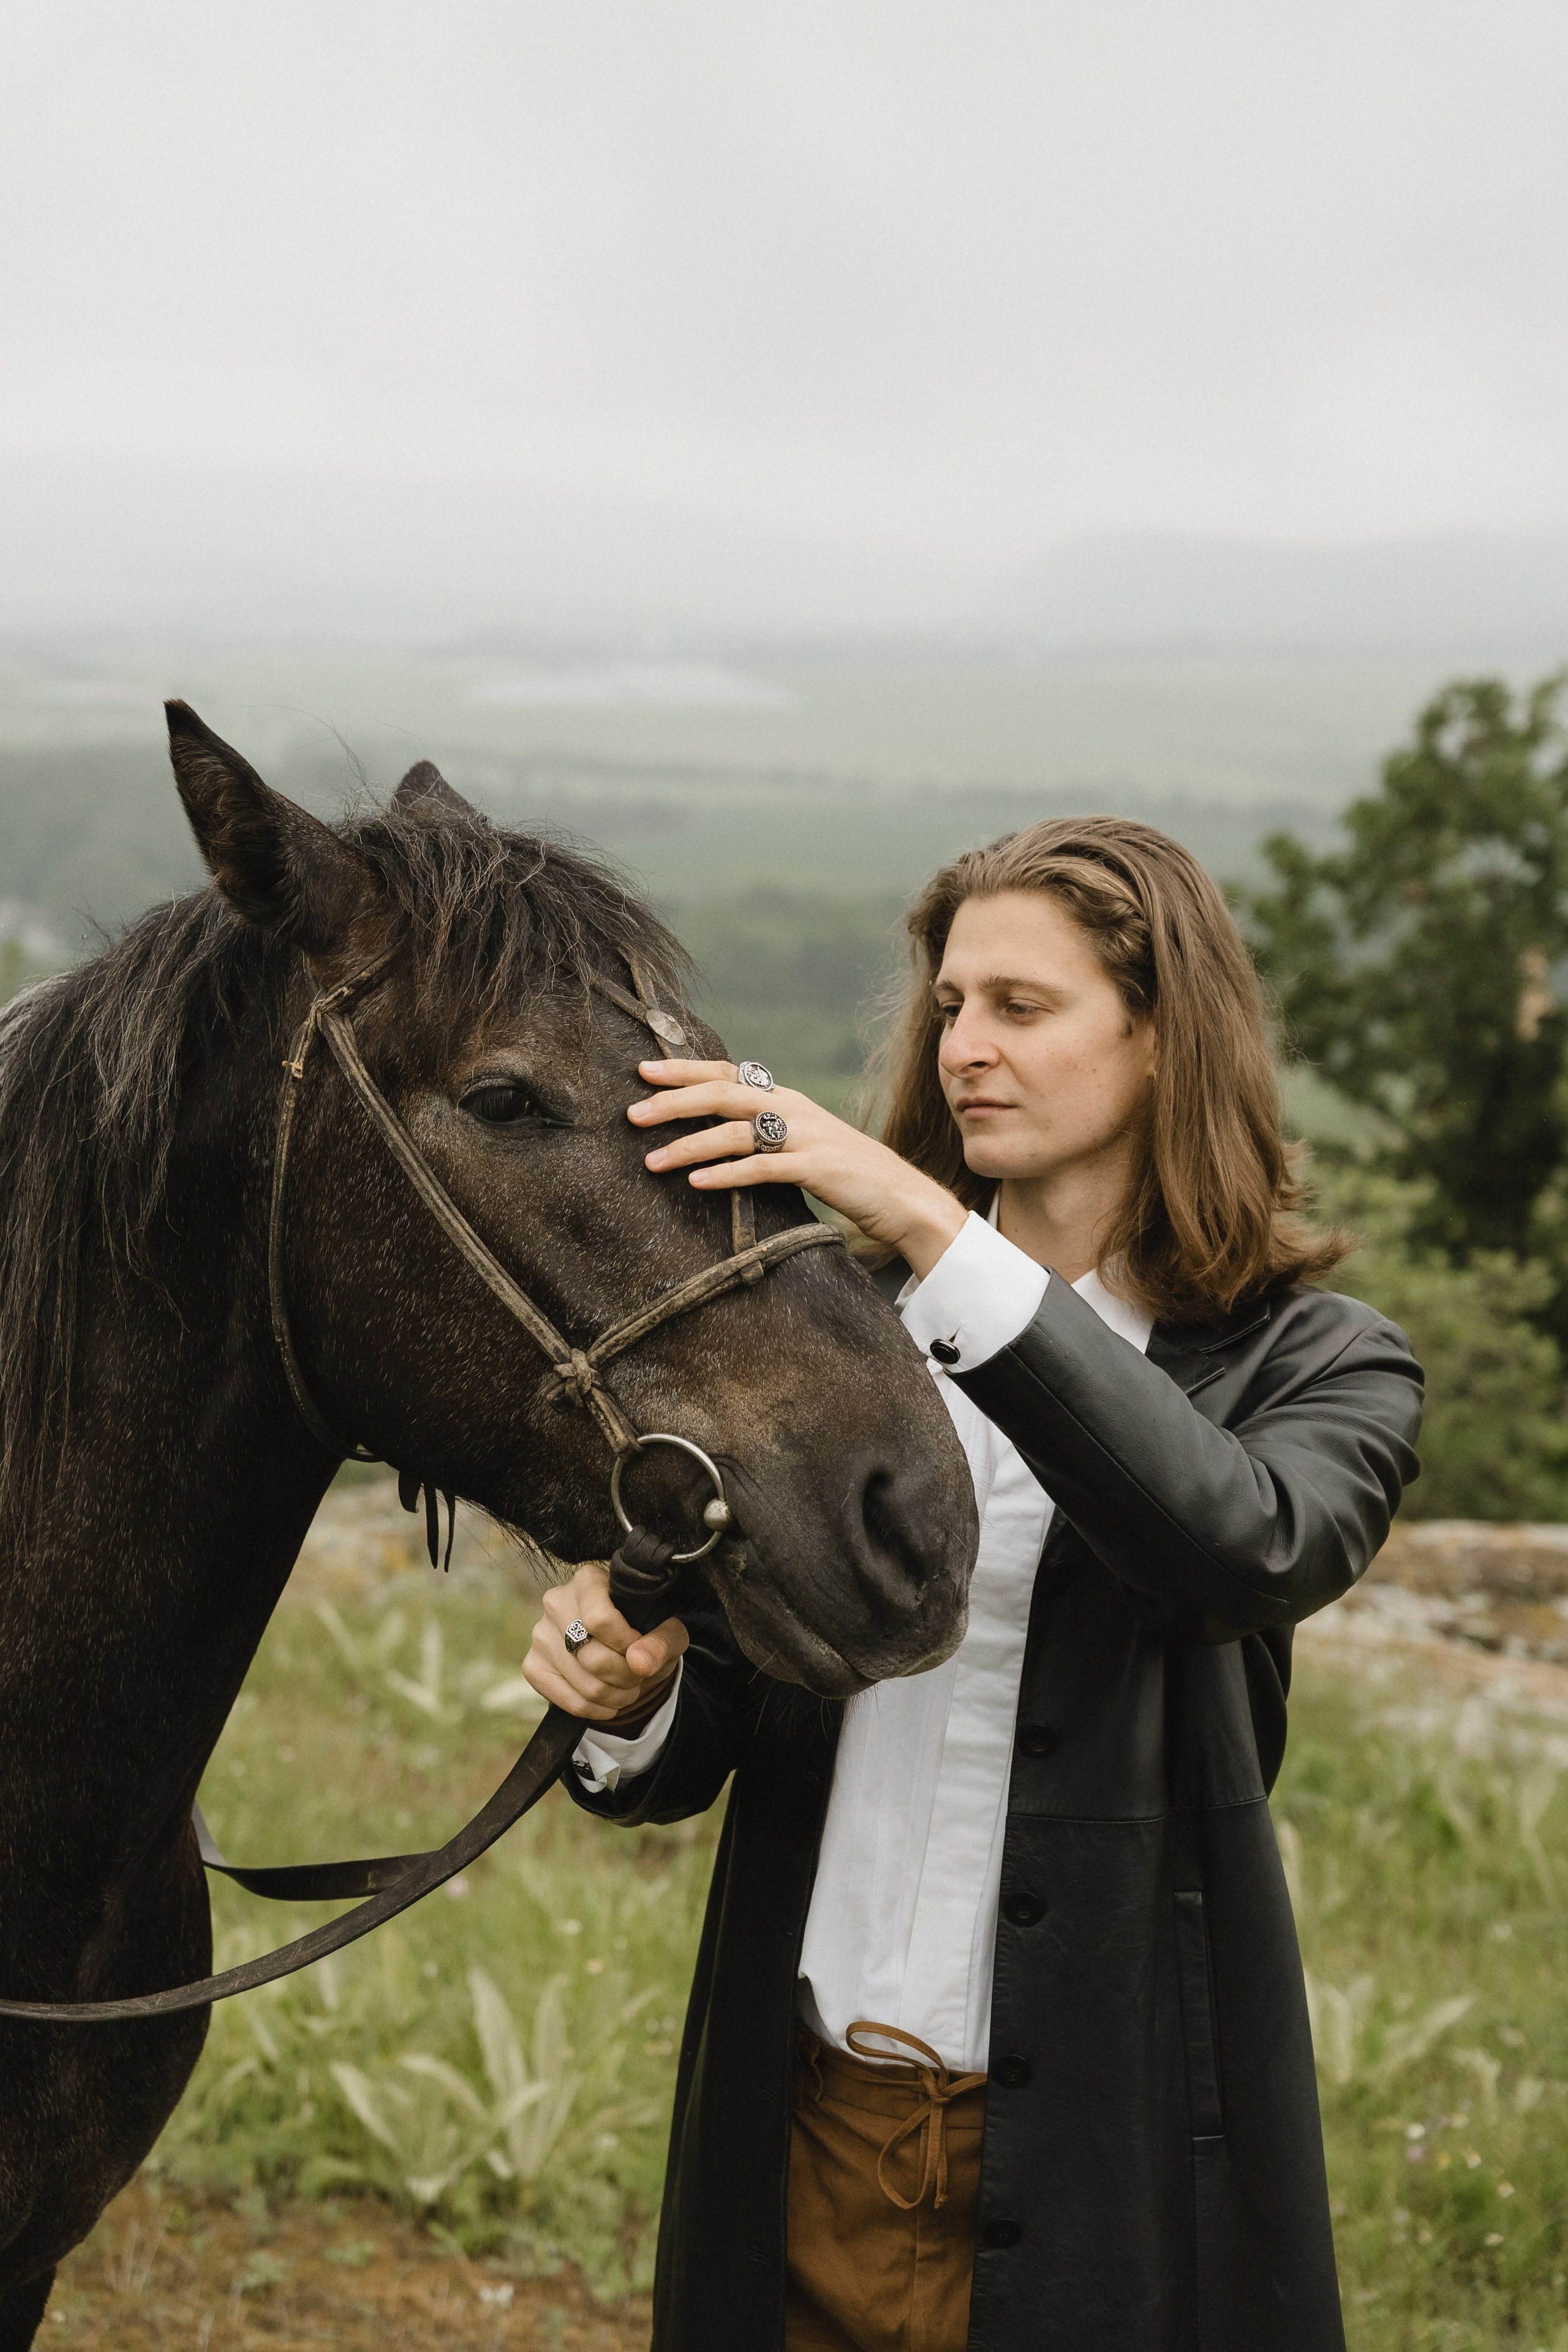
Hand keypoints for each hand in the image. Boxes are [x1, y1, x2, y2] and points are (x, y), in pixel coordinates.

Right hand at [522, 1562, 689, 1723]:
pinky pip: (569, 1702)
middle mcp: (556, 1602)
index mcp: (588, 1581)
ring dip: (616, 1696)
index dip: (627, 1644)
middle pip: (594, 1658)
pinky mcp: (532, 1666)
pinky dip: (597, 1709)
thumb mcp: (666, 1631)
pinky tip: (607, 1699)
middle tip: (638, 1674)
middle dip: (626, 1676)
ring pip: (585, 1684)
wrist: (619, 1649)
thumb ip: (660, 1643)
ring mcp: (540, 1635)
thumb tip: (639, 1663)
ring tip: (626, 1686)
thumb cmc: (645, 1631)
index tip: (640, 1649)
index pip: (600, 1620)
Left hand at [628, 1061, 966, 1276]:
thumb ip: (766, 1133)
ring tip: (651, 1161)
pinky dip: (726, 1175)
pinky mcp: (816, 1167)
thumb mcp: (803, 1144)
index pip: (728, 1074)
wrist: (903, 1198)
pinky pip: (762, 1167)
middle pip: (723, 1093)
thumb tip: (718, 1133)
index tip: (643, 1071)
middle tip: (631, 1113)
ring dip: (688, 1145)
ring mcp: (806, 1136)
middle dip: (673, 1102)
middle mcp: (794, 1108)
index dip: (685, 1070)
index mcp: (787, 1098)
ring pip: (735, 1131)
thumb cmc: (847, 1174)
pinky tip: (696, 1183)